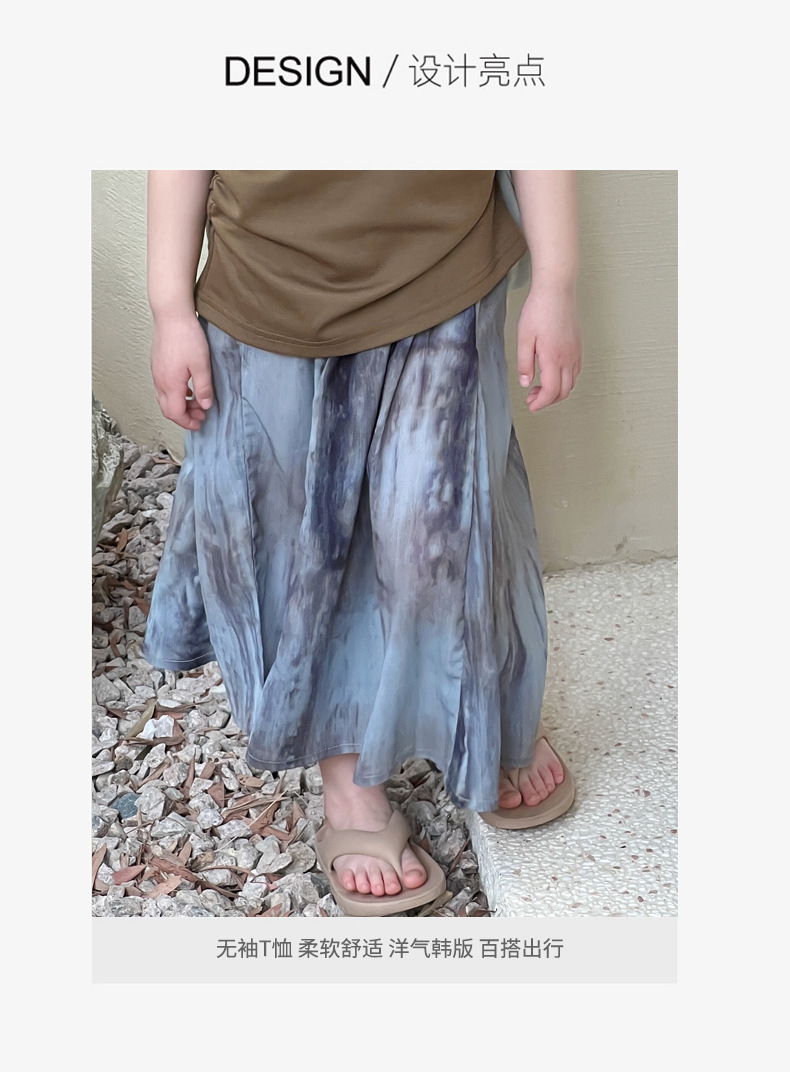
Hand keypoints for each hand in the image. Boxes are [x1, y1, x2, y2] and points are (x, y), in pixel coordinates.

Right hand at [150, 312, 213, 430]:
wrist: (171, 315)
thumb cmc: (186, 336)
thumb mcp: (202, 365)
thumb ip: (203, 388)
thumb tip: (205, 405)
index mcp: (171, 385)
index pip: (176, 413)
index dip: (188, 422)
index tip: (200, 424)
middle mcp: (160, 382)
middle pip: (168, 409)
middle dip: (184, 416)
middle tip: (200, 416)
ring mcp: (156, 373)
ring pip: (165, 399)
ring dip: (180, 405)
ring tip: (197, 402)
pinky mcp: (157, 365)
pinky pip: (163, 388)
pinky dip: (175, 395)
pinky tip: (187, 389)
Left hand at [516, 282, 581, 411]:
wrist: (557, 290)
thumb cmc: (539, 310)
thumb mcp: (524, 338)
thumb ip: (524, 363)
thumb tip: (525, 382)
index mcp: (553, 358)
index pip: (552, 391)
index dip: (541, 403)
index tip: (531, 405)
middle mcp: (568, 358)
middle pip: (564, 391)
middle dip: (548, 400)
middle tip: (532, 397)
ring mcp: (575, 352)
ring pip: (571, 383)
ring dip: (557, 391)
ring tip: (539, 386)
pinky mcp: (578, 346)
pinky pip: (575, 371)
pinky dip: (565, 380)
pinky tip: (552, 374)